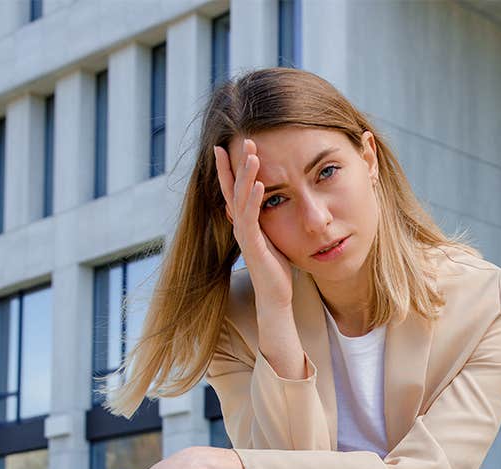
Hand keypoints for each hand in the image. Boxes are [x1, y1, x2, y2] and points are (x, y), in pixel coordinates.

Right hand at [215, 140, 294, 306]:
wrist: (275, 296)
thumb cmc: (275, 268)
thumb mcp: (273, 236)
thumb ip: (267, 219)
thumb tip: (272, 201)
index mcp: (244, 222)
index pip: (233, 190)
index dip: (228, 169)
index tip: (225, 146)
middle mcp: (239, 225)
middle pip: (234, 189)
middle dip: (237, 164)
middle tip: (243, 141)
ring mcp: (244, 235)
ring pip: (241, 200)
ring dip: (247, 177)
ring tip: (253, 156)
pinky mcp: (253, 245)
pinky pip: (251, 219)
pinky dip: (255, 201)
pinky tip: (261, 185)